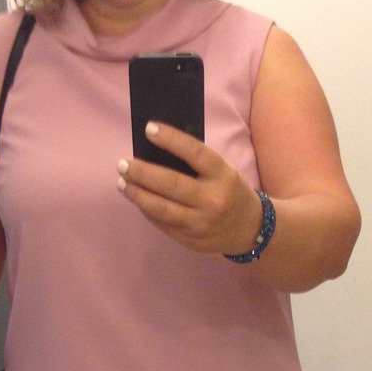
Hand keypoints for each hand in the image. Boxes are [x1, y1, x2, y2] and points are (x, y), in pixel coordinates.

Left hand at [116, 122, 263, 255]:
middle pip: (172, 185)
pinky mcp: (190, 240)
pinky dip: (147, 210)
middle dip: (143, 173)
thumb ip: (196, 164)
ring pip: (162, 209)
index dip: (171, 140)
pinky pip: (163, 224)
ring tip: (123, 183)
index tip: (149, 129)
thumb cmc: (229, 191)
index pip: (195, 153)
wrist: (249, 229)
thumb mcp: (222, 172)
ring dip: (138, 194)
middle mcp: (213, 201)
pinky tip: (138, 199)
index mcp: (223, 176)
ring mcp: (201, 224)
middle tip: (123, 164)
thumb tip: (156, 151)